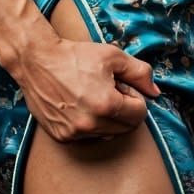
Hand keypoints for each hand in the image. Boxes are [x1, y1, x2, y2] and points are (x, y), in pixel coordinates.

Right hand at [17, 36, 161, 142]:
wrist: (37, 61)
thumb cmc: (75, 56)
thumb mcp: (113, 56)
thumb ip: (139, 73)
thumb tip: (155, 92)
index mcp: (107, 106)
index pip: (140, 114)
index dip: (135, 97)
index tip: (121, 85)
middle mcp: (91, 125)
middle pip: (126, 128)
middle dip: (124, 109)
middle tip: (108, 89)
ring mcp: (75, 133)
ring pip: (108, 134)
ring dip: (107, 118)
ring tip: (93, 96)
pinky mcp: (62, 137)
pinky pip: (88, 137)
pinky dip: (90, 124)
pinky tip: (79, 104)